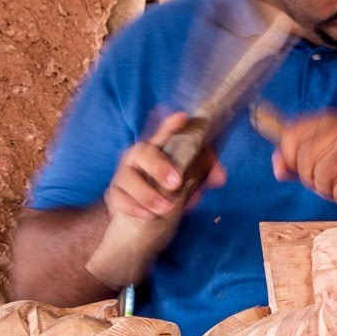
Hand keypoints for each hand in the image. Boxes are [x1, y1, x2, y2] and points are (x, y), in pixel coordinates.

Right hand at [104, 112, 226, 219]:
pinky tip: (148, 215)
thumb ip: (205, 175)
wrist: (143, 217)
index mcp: (158, 149)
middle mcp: (139, 157)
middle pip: (143, 152)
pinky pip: (120, 198)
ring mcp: (124, 175)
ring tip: (165, 208)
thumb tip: (221, 177)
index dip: (171, 125)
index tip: (182, 118)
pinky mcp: (115, 194)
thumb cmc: (167, 189)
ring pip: (128, 178)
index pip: (165, 132)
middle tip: (176, 183)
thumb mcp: (189, 182)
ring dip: (148, 194)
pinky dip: (135, 207)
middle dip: (159, 166)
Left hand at [272, 110, 336, 215]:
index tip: (302, 168)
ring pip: (322, 176)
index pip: (291, 136)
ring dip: (328, 190)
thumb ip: (293, 164)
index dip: (289, 159)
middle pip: (305, 158)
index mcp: (329, 120)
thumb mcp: (316, 164)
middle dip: (311, 179)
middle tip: (327, 181)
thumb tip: (279, 167)